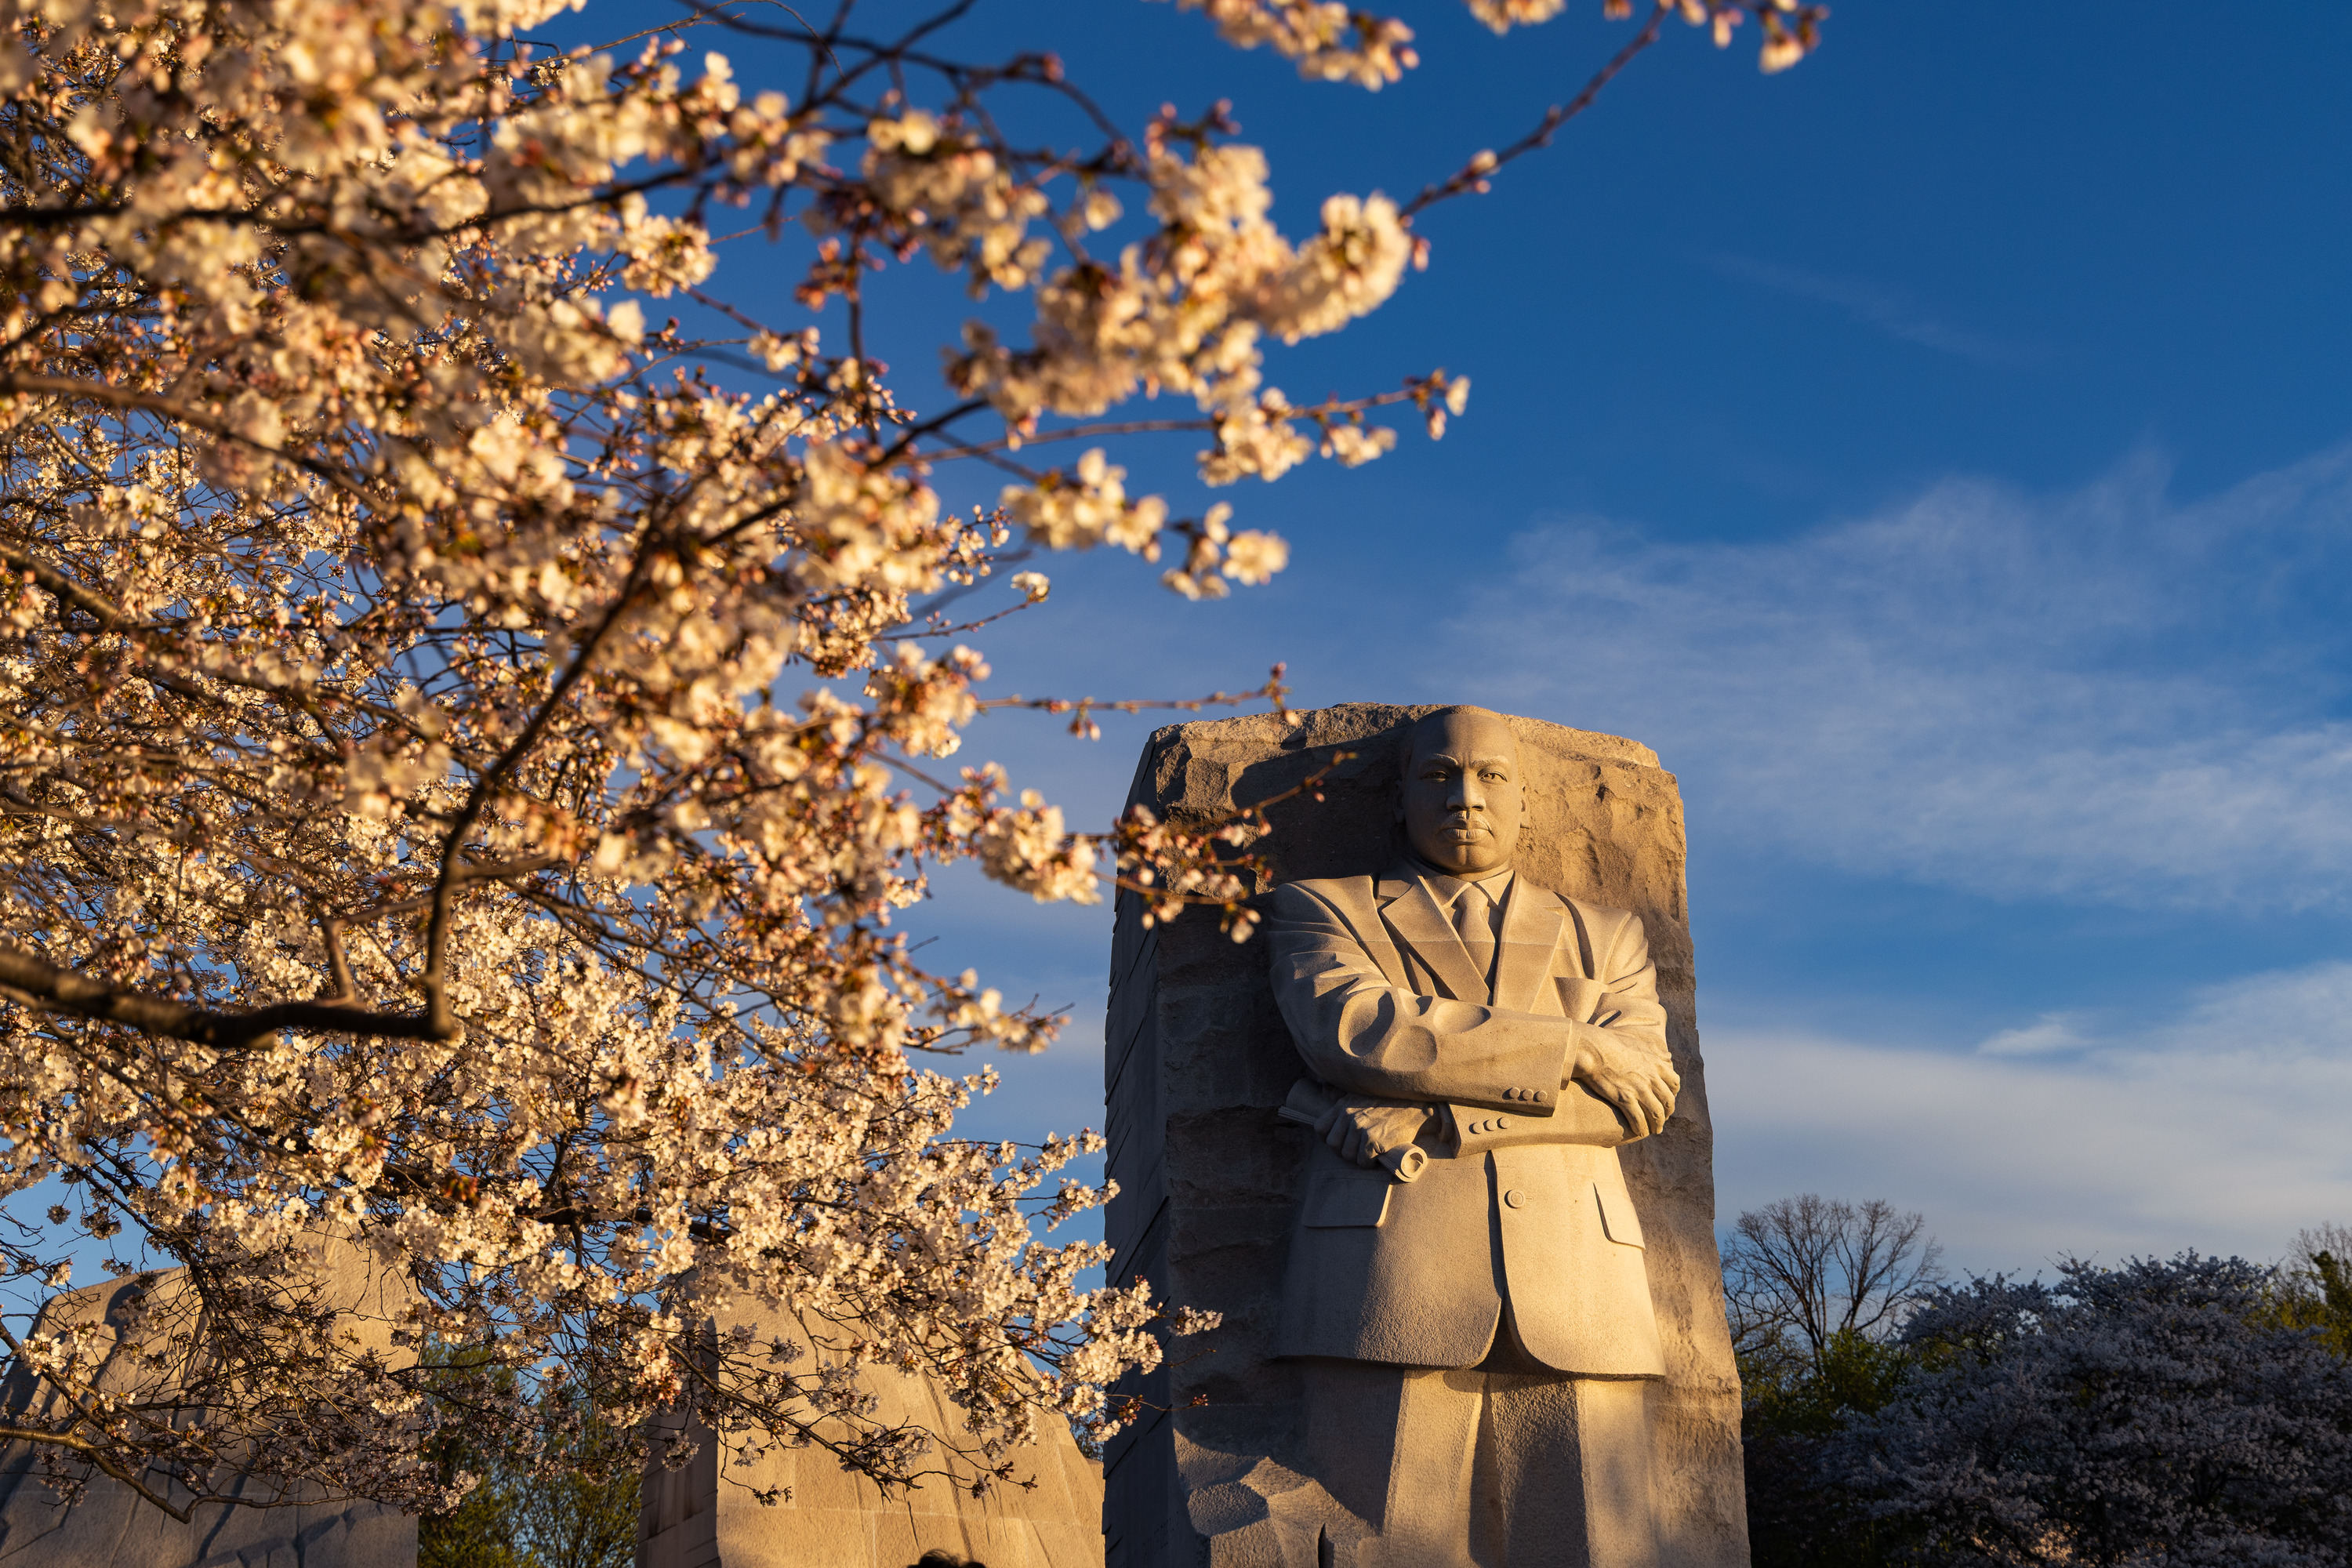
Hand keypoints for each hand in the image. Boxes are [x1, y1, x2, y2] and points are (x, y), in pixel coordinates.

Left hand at [1315, 1095, 1432, 1168]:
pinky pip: (1363, 1161)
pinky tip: (1377, 1157)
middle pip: (1333, 1145)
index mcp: (1343, 1105)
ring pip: (1347, 1155)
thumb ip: (1342, 1095)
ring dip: (1358, 1159)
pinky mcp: (1374, 1140)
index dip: (1328, 1138)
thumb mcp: (1361, 1093)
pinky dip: (1369, 1163)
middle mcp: (1349, 1116)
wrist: (1416, 1106)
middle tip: (1357, 1151)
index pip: (1320, 1128)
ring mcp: (1361, 1128)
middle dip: (1343, 1151)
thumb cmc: (1390, 1101)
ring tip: (1368, 1154)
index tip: (1341, 1142)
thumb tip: (1324, 1091)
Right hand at [1569, 1031, 1679, 1138]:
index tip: (1667, 1101)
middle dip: (1667, 1113)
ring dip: (1657, 1125)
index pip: (1674, 1083)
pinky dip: (1641, 1128)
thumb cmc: (1609, 1042)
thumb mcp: (1637, 1041)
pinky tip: (1639, 1133)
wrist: (1590, 1048)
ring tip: (1654, 1131)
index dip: (1673, 1095)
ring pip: (1656, 1113)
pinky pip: (1638, 1119)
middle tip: (1662, 1120)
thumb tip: (1669, 1057)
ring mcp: (1639, 1088)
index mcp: (1655, 1063)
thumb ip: (1655, 1051)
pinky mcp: (1624, 1098)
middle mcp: (1651, 1077)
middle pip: (1668, 1101)